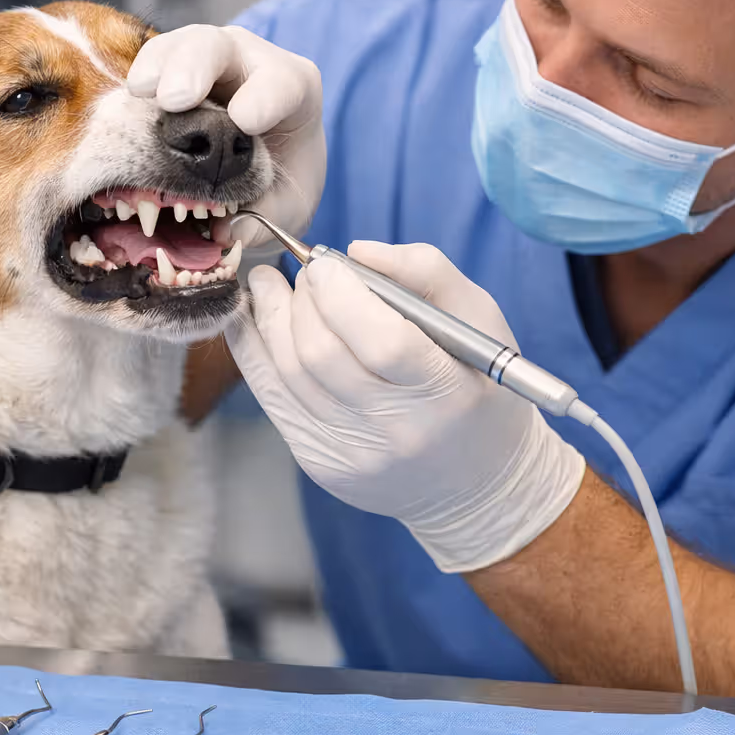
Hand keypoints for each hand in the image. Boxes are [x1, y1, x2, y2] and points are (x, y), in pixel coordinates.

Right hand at [128, 24, 324, 247]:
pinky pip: (148, 69)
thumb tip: (231, 230)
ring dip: (155, 68)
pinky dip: (137, 86)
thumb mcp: (284, 209)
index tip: (245, 121)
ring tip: (140, 92)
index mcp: (291, 90)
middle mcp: (247, 63)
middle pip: (218, 48)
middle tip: (175, 100)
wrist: (261, 180)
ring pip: (175, 48)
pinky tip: (126, 103)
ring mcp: (204, 62)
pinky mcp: (169, 73)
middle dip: (195, 68)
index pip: (281, 83)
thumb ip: (264, 217)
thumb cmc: (279, 186)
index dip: (264, 98)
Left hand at [227, 241, 586, 572]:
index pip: (383, 342)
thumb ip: (425, 271)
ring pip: (288, 376)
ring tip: (269, 286)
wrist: (473, 482)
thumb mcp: (479, 319)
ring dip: (269, 320)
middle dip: (300, 301)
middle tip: (301, 271)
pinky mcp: (323, 465)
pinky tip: (254, 322)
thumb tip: (355, 251)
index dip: (341, 295)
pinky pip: (274, 400)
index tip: (325, 263)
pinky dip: (255, 354)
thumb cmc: (476, 385)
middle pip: (322, 356)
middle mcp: (398, 432)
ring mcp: (354, 455)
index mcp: (447, 394)